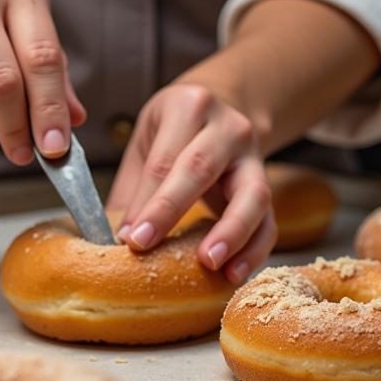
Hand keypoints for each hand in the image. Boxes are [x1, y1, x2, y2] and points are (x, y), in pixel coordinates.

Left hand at [106, 84, 275, 283]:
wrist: (226, 108)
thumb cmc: (176, 133)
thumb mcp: (149, 142)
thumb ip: (133, 189)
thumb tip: (111, 243)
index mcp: (189, 107)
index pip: (164, 159)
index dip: (145, 201)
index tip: (127, 238)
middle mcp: (227, 127)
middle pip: (200, 168)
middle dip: (170, 211)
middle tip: (148, 247)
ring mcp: (254, 156)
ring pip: (252, 194)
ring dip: (231, 232)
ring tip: (210, 264)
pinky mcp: (268, 185)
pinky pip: (269, 220)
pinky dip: (255, 250)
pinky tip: (235, 274)